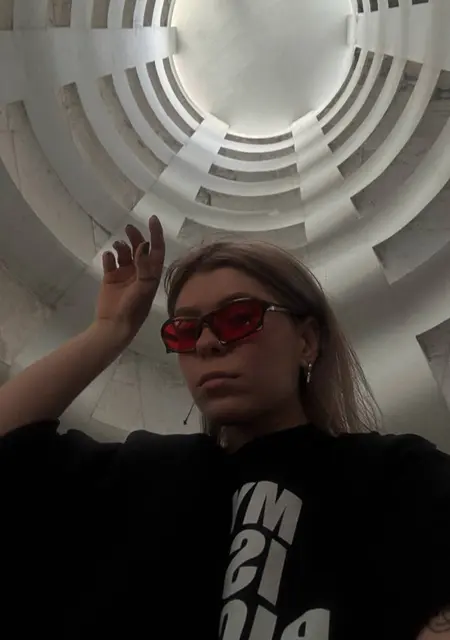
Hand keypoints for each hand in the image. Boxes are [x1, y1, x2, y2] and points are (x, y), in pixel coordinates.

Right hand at [96, 215, 164, 340]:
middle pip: (140, 248)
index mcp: (151, 274)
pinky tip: (108, 258)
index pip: (157, 250)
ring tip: (117, 247)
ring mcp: (125, 274)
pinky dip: (109, 256)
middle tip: (129, 228)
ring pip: (124, 253)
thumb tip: (144, 245)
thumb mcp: (143, 288)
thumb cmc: (133, 309)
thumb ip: (144, 267)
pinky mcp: (110, 278)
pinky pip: (110, 261)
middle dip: (136, 237)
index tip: (152, 219)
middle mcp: (139, 272)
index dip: (156, 235)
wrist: (114, 325)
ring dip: (121, 246)